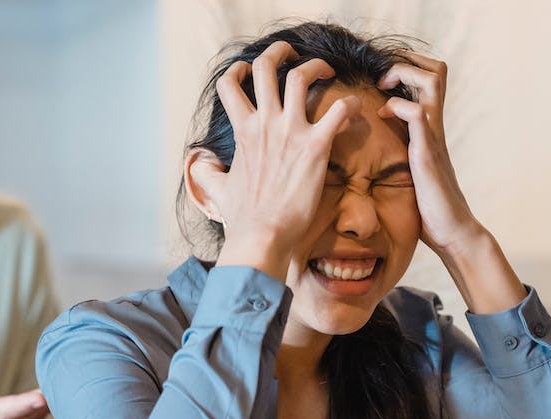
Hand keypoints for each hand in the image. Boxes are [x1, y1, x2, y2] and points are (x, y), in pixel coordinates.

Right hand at [201, 41, 360, 278]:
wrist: (262, 235)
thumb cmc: (242, 217)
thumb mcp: (218, 190)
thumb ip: (207, 173)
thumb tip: (198, 167)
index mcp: (242, 130)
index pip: (230, 84)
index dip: (239, 70)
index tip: (250, 70)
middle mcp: (265, 123)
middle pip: (267, 66)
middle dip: (281, 51)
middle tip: (293, 53)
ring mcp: (291, 131)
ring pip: (301, 75)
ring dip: (316, 66)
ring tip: (327, 70)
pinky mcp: (316, 146)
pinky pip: (338, 110)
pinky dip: (349, 104)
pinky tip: (353, 109)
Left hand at [377, 52, 486, 259]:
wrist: (451, 232)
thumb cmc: (429, 206)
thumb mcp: (410, 170)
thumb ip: (401, 151)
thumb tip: (377, 147)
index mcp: (430, 128)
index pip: (431, 79)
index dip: (409, 67)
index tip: (384, 78)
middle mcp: (435, 126)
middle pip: (436, 71)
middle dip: (407, 61)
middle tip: (383, 76)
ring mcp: (433, 137)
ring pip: (430, 83)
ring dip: (404, 74)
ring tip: (383, 86)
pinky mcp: (427, 154)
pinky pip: (417, 116)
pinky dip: (398, 107)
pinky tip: (382, 115)